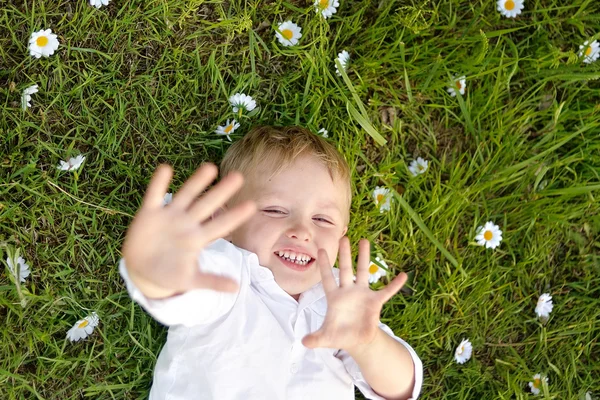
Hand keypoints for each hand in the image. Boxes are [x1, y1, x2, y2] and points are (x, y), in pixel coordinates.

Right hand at [122, 163, 255, 298]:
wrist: (141, 270)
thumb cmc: (170, 274)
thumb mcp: (190, 280)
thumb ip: (212, 281)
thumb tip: (237, 288)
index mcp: (198, 238)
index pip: (220, 225)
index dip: (234, 216)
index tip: (252, 206)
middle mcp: (187, 223)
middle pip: (207, 205)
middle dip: (221, 192)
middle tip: (239, 177)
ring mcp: (169, 216)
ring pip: (186, 195)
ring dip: (197, 182)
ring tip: (211, 167)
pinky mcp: (149, 213)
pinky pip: (154, 195)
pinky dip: (158, 183)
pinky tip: (166, 169)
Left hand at [301, 237, 407, 352]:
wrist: (356, 340)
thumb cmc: (339, 335)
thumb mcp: (326, 337)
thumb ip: (315, 338)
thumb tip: (304, 343)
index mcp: (334, 297)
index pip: (327, 278)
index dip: (324, 265)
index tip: (320, 250)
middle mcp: (348, 291)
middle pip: (346, 269)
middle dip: (345, 254)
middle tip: (343, 237)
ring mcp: (362, 294)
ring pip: (363, 272)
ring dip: (364, 258)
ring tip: (365, 241)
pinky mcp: (375, 302)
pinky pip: (387, 291)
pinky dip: (395, 285)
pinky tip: (403, 275)